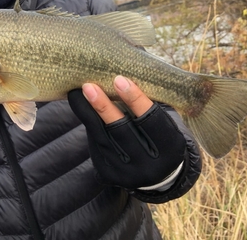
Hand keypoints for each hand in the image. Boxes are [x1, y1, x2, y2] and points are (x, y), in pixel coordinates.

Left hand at [68, 76, 185, 188]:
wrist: (158, 174)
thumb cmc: (160, 135)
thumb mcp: (166, 121)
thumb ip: (151, 101)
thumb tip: (124, 72)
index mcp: (170, 148)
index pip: (151, 121)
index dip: (135, 99)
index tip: (119, 79)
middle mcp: (149, 165)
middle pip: (122, 131)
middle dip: (103, 107)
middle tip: (89, 86)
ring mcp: (127, 173)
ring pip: (103, 138)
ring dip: (87, 113)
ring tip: (76, 93)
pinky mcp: (109, 174)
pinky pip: (95, 145)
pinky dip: (89, 124)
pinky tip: (81, 108)